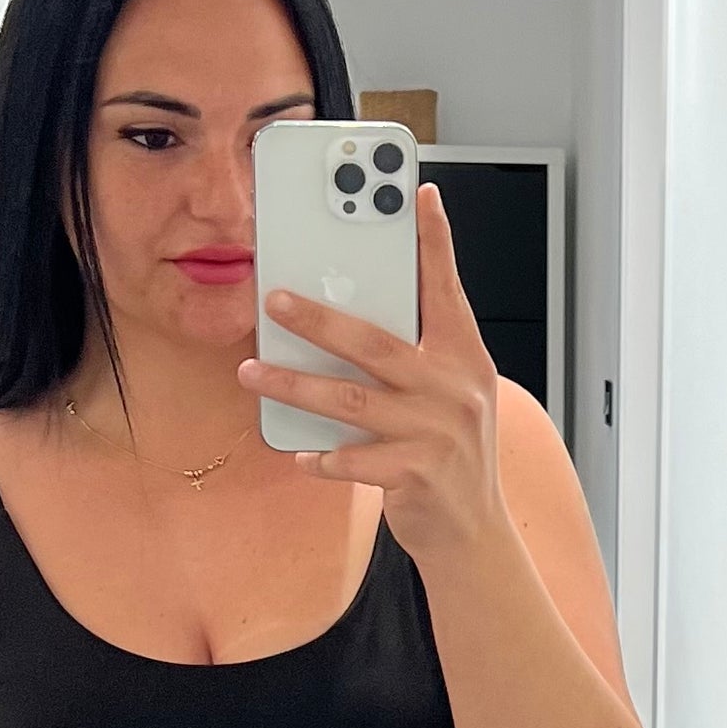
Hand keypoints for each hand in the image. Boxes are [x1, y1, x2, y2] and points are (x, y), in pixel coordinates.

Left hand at [238, 182, 504, 561]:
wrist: (474, 532)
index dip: (434, 240)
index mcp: (463, 358)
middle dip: (318, 317)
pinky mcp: (414, 474)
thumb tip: (351, 318)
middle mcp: (453, 388)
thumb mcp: (452, 394)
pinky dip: (320, 457)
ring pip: (349, 400)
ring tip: (252, 372)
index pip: (446, 288)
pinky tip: (298, 453)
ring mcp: (434, 432)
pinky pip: (351, 459)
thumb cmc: (451, 454)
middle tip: (272, 300)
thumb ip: (417, 355)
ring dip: (294, 385)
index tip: (418, 194)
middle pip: (374, 342)